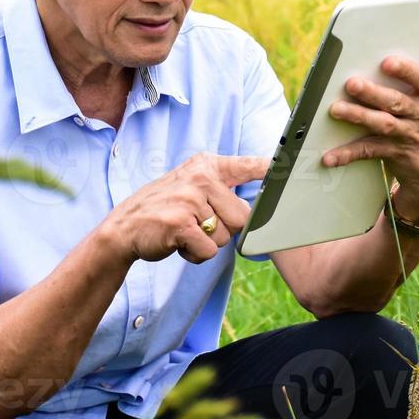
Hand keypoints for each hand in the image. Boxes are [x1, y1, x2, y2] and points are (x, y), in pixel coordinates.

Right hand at [102, 153, 267, 264]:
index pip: (247, 165)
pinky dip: (195, 255)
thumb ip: (221, 190)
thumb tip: (255, 207)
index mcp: (206, 166)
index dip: (273, 168)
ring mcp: (190, 200)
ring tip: (185, 232)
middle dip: (224, 230)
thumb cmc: (164, 209)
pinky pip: (208, 251)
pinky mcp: (181, 224)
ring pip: (225, 237)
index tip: (295, 163)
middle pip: (242, 216)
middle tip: (198, 224)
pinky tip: (178, 243)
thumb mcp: (190, 187)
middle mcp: (200, 178)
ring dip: (207, 243)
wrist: (124, 228)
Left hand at [322, 52, 418, 218]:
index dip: (407, 71)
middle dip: (374, 92)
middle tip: (352, 83)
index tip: (387, 62)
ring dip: (359, 116)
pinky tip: (330, 156)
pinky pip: (370, 152)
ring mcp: (412, 136)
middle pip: (398, 101)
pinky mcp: (397, 155)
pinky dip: (349, 154)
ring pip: (383, 124)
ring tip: (336, 109)